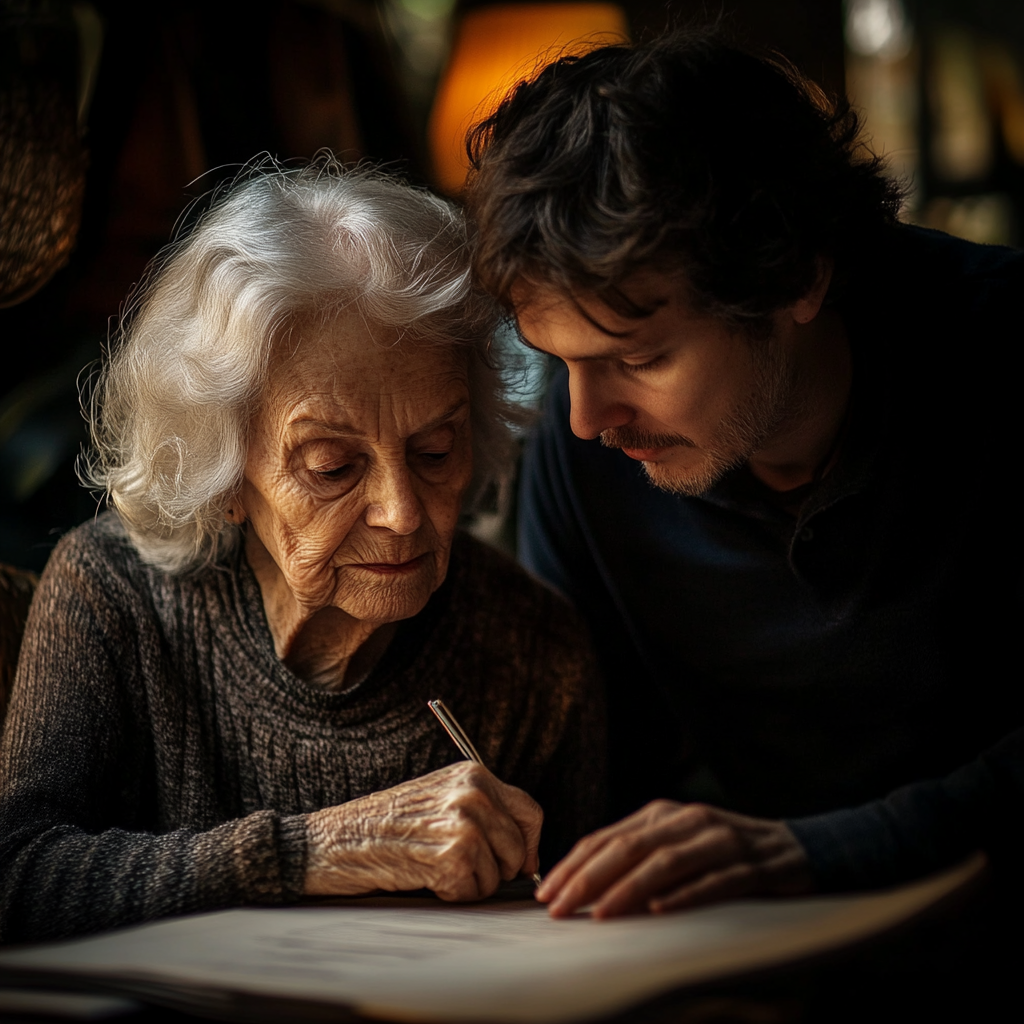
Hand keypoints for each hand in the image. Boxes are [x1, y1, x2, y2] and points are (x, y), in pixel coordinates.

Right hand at [304, 762, 541, 900]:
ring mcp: (465, 822)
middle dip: (498, 869)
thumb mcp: (438, 799)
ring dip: (471, 882)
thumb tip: (527, 852)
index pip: (530, 812)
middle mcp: (474, 793)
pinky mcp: (452, 855)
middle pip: (519, 849)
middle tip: (460, 868)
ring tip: (433, 866)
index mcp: (473, 774)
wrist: (334, 840)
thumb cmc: (383, 825)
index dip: (529, 844)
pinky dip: (451, 894)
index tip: (520, 863)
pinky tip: (424, 877)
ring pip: (499, 874)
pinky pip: (474, 892)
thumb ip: (482, 811)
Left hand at [535, 800, 812, 917]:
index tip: (546, 893)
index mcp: (662, 813)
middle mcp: (686, 821)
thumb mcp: (675, 843)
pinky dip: (685, 895)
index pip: (607, 838)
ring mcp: (720, 840)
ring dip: (628, 889)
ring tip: (600, 914)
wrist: (795, 848)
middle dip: (588, 878)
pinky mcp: (751, 865)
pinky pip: (714, 882)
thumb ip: (636, 854)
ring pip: (665, 862)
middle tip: (560, 907)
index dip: (573, 865)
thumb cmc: (723, 852)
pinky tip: (661, 910)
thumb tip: (582, 881)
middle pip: (628, 847)